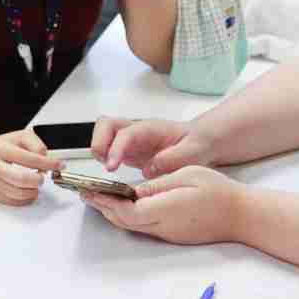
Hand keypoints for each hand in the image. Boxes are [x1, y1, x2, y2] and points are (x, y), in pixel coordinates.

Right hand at [0, 129, 51, 206]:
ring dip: (33, 190)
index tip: (58, 165)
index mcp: (1, 149)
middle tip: (42, 177)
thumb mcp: (20, 136)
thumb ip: (36, 145)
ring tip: (34, 183)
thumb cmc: (1, 147)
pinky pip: (13, 201)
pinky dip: (25, 198)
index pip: (30, 159)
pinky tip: (27, 190)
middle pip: (22, 180)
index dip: (49, 164)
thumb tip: (46, 159)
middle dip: (38, 180)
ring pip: (18, 193)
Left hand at [79, 166, 244, 245]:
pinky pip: (143, 227)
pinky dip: (127, 217)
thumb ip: (158, 184)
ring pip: (132, 226)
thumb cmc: (219, 192)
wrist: (242, 216)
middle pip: (124, 221)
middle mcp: (164, 226)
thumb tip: (133, 190)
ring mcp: (168, 233)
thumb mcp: (187, 175)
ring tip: (98, 199)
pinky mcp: (173, 235)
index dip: (106, 201)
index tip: (91, 190)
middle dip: (102, 207)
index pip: (126, 210)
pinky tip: (123, 206)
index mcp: (166, 210)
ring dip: (113, 213)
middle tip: (85, 193)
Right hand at [92, 116, 210, 174]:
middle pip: (106, 124)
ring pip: (103, 135)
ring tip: (108, 169)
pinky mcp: (128, 151)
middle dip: (98, 142)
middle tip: (104, 164)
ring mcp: (130, 140)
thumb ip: (174, 158)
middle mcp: (136, 131)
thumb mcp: (193, 151)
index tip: (111, 166)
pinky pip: (107, 149)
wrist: (199, 141)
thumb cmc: (196, 143)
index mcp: (151, 129)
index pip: (126, 134)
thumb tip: (150, 167)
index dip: (115, 148)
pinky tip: (112, 173)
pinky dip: (103, 159)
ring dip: (98, 150)